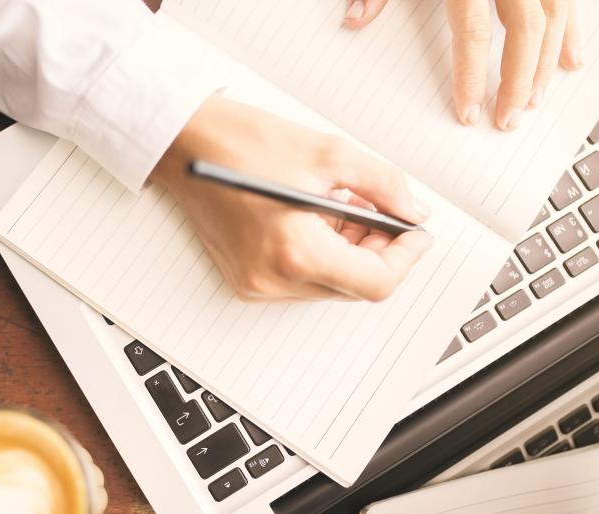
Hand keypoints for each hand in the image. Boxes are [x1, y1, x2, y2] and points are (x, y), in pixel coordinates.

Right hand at [150, 94, 431, 301]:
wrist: (182, 142)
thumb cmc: (242, 142)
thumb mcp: (329, 153)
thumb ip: (383, 186)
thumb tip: (412, 211)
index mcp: (296, 252)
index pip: (375, 283)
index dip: (405, 258)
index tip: (416, 234)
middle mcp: (273, 279)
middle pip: (353, 287)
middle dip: (378, 251)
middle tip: (383, 211)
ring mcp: (255, 283)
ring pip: (329, 284)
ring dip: (350, 251)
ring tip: (344, 205)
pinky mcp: (244, 278)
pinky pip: (301, 278)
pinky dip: (321, 253)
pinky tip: (317, 216)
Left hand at [344, 0, 582, 130]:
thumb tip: (354, 18)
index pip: (472, 31)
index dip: (472, 76)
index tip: (468, 112)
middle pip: (526, 29)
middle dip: (519, 80)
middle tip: (507, 120)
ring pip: (557, 14)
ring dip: (547, 63)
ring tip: (532, 101)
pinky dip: (571, 29)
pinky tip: (570, 60)